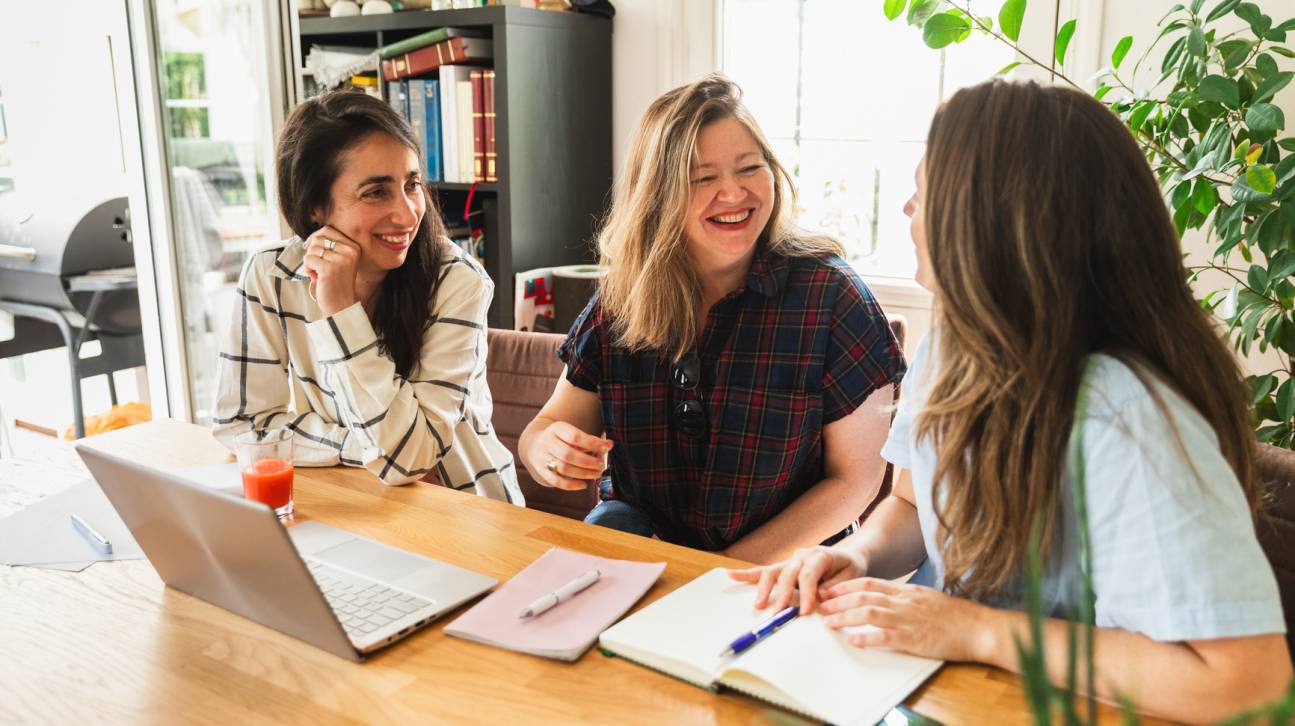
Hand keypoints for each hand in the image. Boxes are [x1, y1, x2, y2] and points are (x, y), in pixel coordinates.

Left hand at [302, 226, 361, 316]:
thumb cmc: (337, 283)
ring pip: (312, 249)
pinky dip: (308, 268)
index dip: (316, 238)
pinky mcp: (329, 269)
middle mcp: (349, 252)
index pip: (328, 230)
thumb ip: (330, 246)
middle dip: (313, 251)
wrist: (341, 305)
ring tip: (318, 273)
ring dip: (310, 261)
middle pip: (318, 238)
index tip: (314, 250)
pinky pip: (308, 259)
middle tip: (318, 265)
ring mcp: (340, 260)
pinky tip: (316, 277)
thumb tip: (311, 237)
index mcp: (354, 247)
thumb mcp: (340, 260)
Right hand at [528, 421, 610, 490]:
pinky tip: (584, 484)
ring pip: (563, 468)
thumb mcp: (573, 433)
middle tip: (601, 465)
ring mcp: (543, 458)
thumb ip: (591, 440)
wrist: (534, 445)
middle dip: (588, 462)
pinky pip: (556, 481)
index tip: (606, 448)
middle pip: (568, 454)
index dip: (591, 444)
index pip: (575, 436)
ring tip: (596, 474)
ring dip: (583, 474)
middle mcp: (547, 442)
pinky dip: (572, 485)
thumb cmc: (562, 439)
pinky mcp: (542, 472)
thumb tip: (609, 445)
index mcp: (556, 429)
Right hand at [727, 546, 866, 614]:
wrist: (850, 555)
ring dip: (764, 589)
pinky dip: (747, 574)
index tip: (805, 611)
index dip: (805, 593)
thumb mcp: (852, 576)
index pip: (808, 574)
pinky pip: (763, 570)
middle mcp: (802, 555)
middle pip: (787, 574)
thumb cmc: (850, 567)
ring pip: (772, 571)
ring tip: (759, 605)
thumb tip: (821, 596)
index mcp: (820, 556)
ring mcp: (790, 560)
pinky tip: (731, 575)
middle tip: (779, 614)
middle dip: (782, 595)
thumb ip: (837, 586)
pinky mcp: (784, 567)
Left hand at [818, 577, 989, 661]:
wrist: (978, 628)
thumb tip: (882, 600)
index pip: (868, 583)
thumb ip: (903, 598)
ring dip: (845, 617)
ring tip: (828, 622)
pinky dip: (868, 638)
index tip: (828, 589)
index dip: (844, 586)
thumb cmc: (954, 616)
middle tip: (819, 606)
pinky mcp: (915, 638)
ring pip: (869, 612)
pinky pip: (886, 636)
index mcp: (905, 591)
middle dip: (838, 600)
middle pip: (863, 595)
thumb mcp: (926, 598)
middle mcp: (904, 601)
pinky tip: (854, 640)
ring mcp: (908, 618)